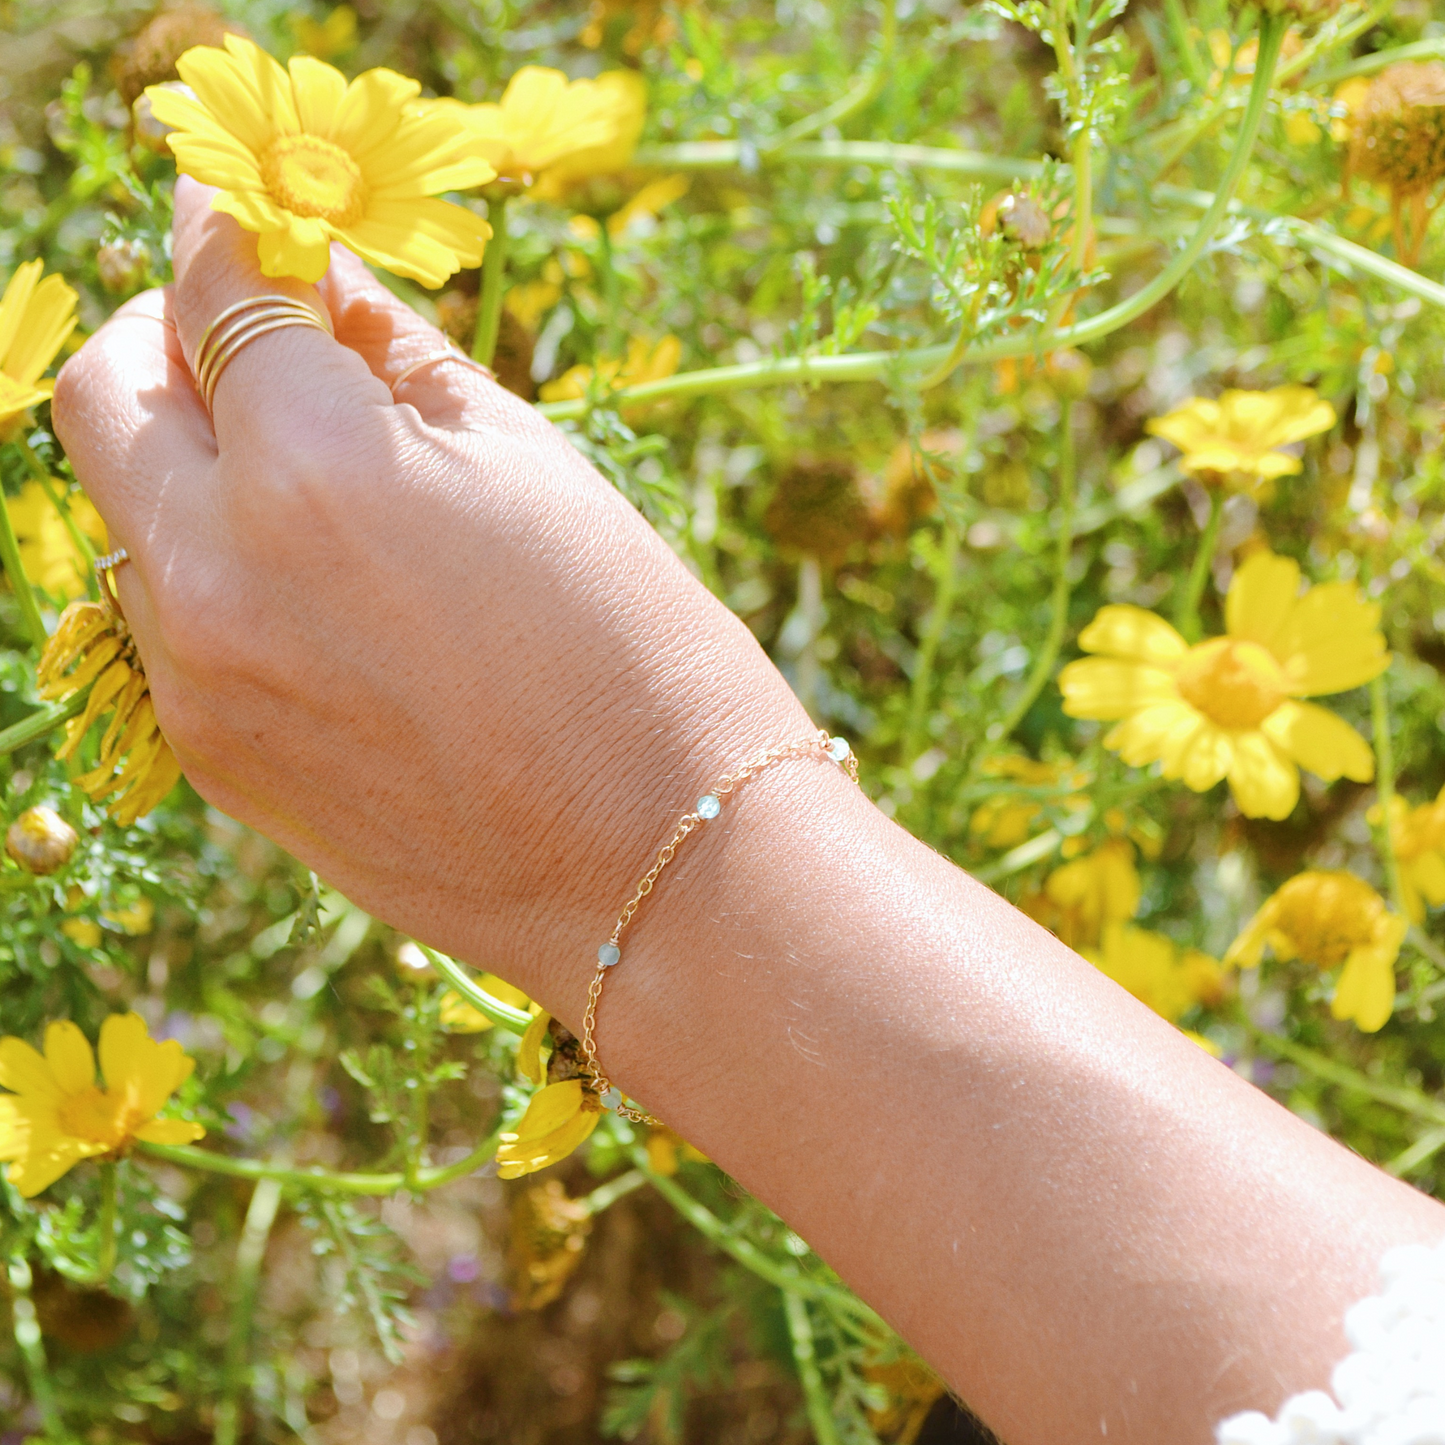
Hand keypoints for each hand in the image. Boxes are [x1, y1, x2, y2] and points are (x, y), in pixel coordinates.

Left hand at [53, 176, 809, 1017]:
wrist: (658, 867)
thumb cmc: (639, 653)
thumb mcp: (535, 469)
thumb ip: (399, 362)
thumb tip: (323, 285)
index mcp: (314, 468)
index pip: (210, 293)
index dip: (222, 227)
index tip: (237, 206)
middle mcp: (215, 572)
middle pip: (103, 396)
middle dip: (163, 340)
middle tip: (251, 341)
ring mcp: (198, 680)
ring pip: (126, 519)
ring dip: (191, 470)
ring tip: (315, 490)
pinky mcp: (213, 762)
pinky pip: (167, 624)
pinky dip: (216, 574)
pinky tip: (324, 597)